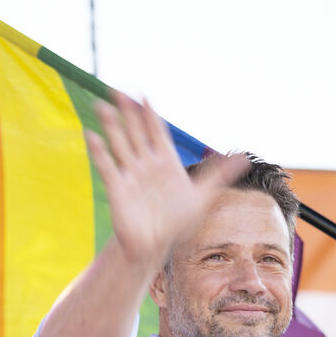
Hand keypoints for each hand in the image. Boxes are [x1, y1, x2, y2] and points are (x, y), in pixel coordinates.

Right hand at [87, 92, 248, 268]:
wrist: (155, 245)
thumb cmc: (177, 222)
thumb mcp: (202, 195)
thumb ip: (219, 174)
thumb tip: (244, 157)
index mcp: (165, 162)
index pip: (156, 131)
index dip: (150, 114)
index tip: (144, 95)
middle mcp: (146, 164)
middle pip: (135, 132)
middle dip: (127, 112)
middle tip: (118, 91)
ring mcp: (130, 175)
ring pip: (120, 144)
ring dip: (111, 125)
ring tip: (102, 105)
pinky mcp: (117, 188)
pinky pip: (106, 166)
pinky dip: (99, 151)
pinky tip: (91, 135)